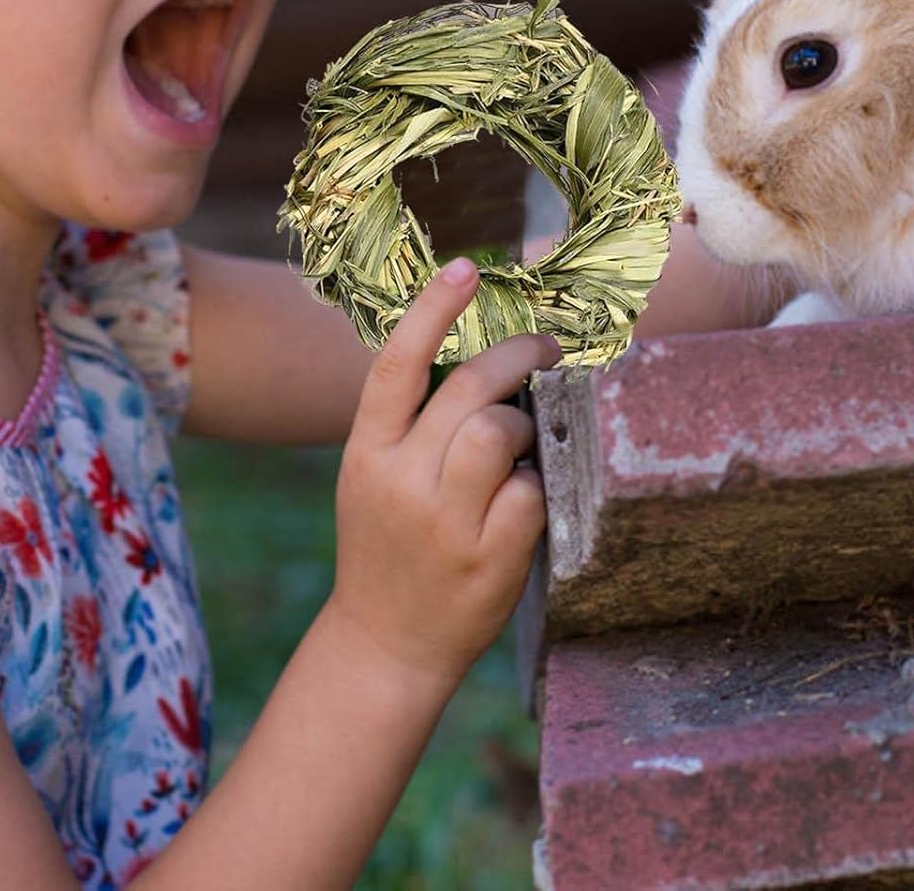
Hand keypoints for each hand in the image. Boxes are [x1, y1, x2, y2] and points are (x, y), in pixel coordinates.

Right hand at [326, 257, 554, 683]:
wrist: (384, 645)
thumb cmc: (389, 545)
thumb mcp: (376, 477)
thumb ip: (413, 424)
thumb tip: (484, 357)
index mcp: (367, 452)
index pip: (396, 365)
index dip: (431, 310)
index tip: (466, 268)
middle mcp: (400, 481)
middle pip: (468, 388)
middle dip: (519, 356)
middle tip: (546, 349)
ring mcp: (443, 524)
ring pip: (500, 432)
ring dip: (525, 427)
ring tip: (523, 444)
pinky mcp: (485, 562)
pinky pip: (530, 494)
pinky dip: (537, 488)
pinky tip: (523, 501)